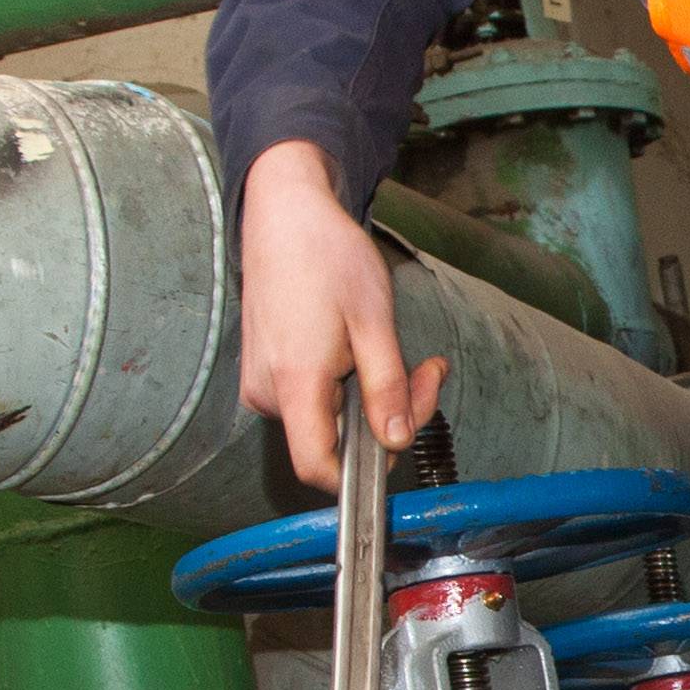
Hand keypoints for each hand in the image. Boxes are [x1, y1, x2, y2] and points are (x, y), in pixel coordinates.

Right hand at [237, 144, 445, 491]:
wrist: (284, 214)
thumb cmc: (328, 257)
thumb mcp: (374, 320)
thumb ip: (386, 386)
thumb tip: (395, 442)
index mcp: (294, 382)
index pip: (316, 467)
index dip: (359, 475)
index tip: (400, 437)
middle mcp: (268, 392)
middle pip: (334, 442)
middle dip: (389, 415)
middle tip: (427, 368)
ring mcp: (262, 382)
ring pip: (329, 420)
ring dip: (372, 396)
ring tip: (395, 348)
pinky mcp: (265, 371)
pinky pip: (314, 399)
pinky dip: (347, 383)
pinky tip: (362, 346)